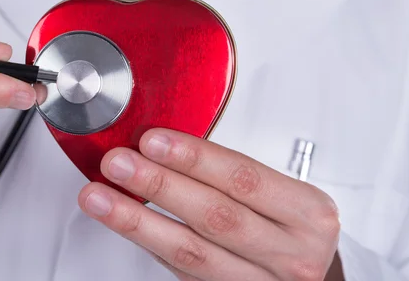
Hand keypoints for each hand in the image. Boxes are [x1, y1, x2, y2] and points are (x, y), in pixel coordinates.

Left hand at [79, 128, 342, 280]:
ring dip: (137, 220)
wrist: (305, 271)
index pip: (244, 178)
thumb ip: (230, 175)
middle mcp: (289, 253)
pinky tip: (125, 222)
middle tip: (119, 163)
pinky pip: (181, 270)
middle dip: (159, 186)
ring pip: (189, 252)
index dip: (194, 158)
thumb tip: (162, 145)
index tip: (153, 141)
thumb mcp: (283, 194)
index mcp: (308, 214)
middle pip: (215, 216)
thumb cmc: (290, 225)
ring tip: (100, 197)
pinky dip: (149, 242)